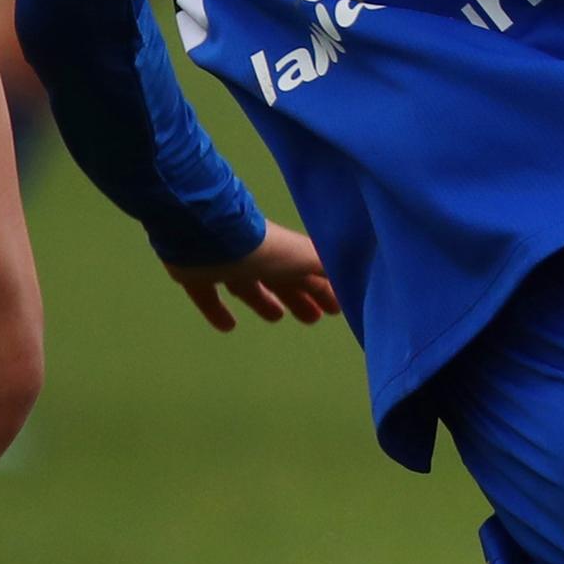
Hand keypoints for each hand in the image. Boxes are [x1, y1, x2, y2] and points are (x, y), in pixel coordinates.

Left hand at [167, 224, 340, 332]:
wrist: (210, 237)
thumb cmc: (265, 250)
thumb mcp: (306, 258)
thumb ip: (331, 268)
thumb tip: (364, 273)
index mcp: (286, 254)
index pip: (310, 274)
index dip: (325, 291)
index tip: (337, 309)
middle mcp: (259, 258)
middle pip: (283, 280)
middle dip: (300, 297)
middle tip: (312, 320)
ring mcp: (227, 265)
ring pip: (250, 286)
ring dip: (265, 302)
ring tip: (276, 319)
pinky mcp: (198, 275)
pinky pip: (209, 295)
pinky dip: (218, 311)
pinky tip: (228, 326)